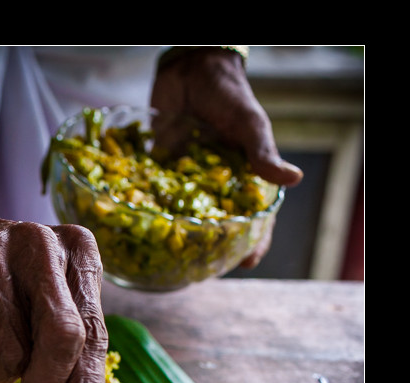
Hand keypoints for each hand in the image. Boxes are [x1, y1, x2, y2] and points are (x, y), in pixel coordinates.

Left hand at [151, 47, 302, 267]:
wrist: (191, 70)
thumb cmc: (229, 95)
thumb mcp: (249, 124)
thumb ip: (262, 154)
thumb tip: (292, 180)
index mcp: (241, 178)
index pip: (252, 217)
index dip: (252, 241)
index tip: (246, 263)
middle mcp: (212, 184)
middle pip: (214, 223)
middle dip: (209, 246)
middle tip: (201, 269)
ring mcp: (183, 178)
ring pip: (180, 213)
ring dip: (173, 232)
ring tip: (165, 256)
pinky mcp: (157, 168)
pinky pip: (151, 192)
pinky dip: (144, 206)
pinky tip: (134, 223)